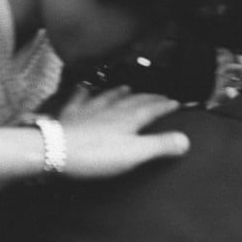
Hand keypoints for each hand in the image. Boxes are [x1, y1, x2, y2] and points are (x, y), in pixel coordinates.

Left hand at [57, 85, 188, 178]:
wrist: (56, 150)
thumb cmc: (95, 154)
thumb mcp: (134, 153)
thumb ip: (160, 146)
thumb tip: (185, 139)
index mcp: (128, 119)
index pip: (151, 109)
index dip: (164, 106)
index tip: (176, 102)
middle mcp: (110, 110)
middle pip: (133, 101)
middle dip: (147, 98)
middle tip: (158, 95)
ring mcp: (89, 111)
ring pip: (108, 97)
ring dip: (119, 93)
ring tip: (127, 88)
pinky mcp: (71, 117)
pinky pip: (79, 100)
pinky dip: (84, 93)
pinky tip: (83, 88)